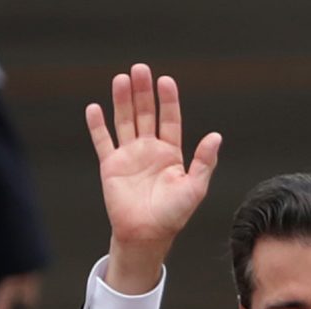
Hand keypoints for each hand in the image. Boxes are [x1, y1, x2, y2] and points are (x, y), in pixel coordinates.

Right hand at [85, 64, 221, 293]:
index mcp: (170, 154)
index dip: (168, 100)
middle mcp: (150, 151)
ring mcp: (129, 156)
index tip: (166, 81)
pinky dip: (97, 126)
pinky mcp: (111, 166)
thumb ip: (204, 162)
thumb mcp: (194, 188)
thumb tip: (216, 136)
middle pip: (146, 114)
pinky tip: (94, 107)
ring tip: (121, 79)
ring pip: (125, 121)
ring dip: (122, 100)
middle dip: (143, 92)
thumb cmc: (173, 216)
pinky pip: (103, 141)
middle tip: (140, 69)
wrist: (146, 235)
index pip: (169, 119)